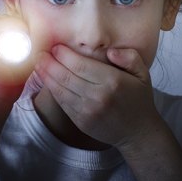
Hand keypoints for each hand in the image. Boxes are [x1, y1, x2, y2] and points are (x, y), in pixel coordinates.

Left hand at [35, 45, 161, 149]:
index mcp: (113, 81)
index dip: (64, 54)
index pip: (81, 64)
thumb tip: (110, 51)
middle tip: (41, 54)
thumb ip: (129, 57)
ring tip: (38, 64)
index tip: (56, 47)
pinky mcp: (81, 121)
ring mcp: (88, 111)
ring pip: (60, 89)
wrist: (138, 132)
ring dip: (46, 76)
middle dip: (50, 63)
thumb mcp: (143, 74)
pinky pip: (62, 103)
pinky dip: (52, 90)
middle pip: (66, 76)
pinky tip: (46, 80)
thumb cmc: (138, 99)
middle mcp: (99, 96)